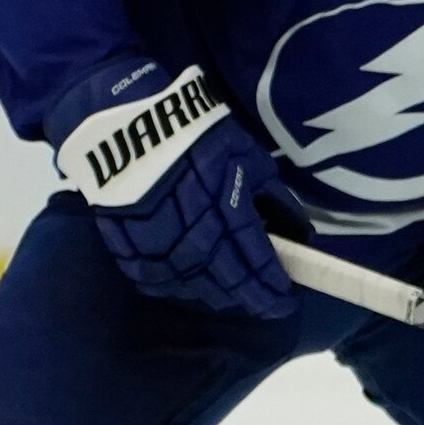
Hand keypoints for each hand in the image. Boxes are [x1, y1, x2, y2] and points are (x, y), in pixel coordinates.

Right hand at [52, 64, 303, 317]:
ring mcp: (157, 243)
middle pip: (226, 282)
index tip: (286, 301)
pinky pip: (152, 277)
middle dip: (249, 297)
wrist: (130, 121)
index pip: (256, 264)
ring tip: (229, 293)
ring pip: (191, 285)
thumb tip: (298, 234)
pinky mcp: (125, 243)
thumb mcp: (249, 159)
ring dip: (214, 293)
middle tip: (264, 304)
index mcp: (228, 212)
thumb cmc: (199, 135)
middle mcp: (194, 235)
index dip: (273, 288)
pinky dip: (173, 284)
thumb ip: (274, 199)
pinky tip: (187, 283)